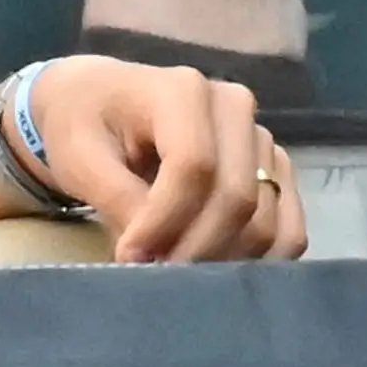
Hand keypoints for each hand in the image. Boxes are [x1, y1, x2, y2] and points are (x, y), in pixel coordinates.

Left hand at [22, 56, 307, 263]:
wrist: (101, 101)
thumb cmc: (82, 124)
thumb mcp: (79, 157)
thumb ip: (117, 198)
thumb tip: (154, 253)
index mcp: (183, 91)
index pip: (194, 167)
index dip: (165, 221)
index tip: (131, 256)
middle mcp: (235, 108)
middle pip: (237, 196)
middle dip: (195, 248)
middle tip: (153, 275)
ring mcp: (262, 139)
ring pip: (267, 219)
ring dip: (224, 259)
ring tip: (175, 274)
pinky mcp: (274, 170)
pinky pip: (287, 228)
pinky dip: (257, 259)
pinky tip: (215, 272)